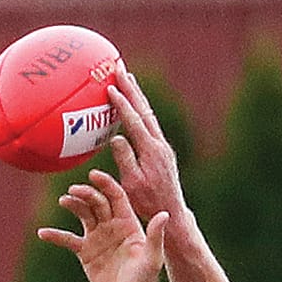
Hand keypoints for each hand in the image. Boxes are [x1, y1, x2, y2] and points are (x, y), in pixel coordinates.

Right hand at [38, 171, 166, 281]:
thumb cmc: (145, 281)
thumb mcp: (152, 258)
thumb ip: (156, 235)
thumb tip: (165, 214)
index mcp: (128, 222)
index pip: (116, 196)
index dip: (105, 184)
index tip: (94, 175)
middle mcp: (111, 225)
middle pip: (97, 202)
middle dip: (86, 194)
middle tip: (75, 190)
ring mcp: (97, 237)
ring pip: (82, 214)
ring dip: (73, 205)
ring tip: (64, 201)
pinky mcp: (85, 252)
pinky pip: (68, 239)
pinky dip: (56, 236)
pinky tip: (43, 233)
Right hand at [105, 68, 189, 227]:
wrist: (171, 213)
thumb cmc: (148, 204)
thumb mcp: (132, 184)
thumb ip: (125, 159)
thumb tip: (117, 136)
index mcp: (151, 151)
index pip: (134, 120)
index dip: (122, 103)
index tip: (110, 87)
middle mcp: (159, 145)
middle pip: (144, 110)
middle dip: (131, 88)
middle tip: (119, 68)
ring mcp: (162, 147)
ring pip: (148, 114)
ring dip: (137, 96)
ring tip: (127, 79)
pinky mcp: (162, 151)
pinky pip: (149, 124)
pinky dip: (140, 110)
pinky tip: (134, 106)